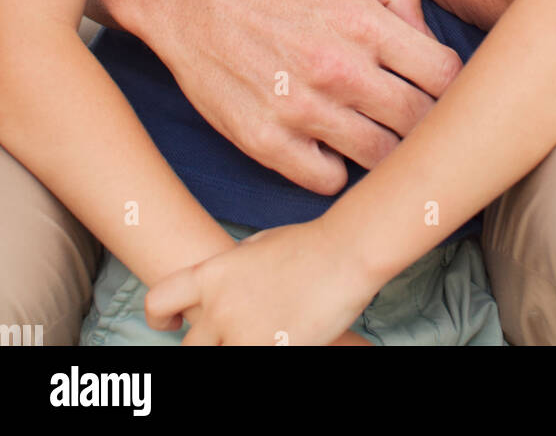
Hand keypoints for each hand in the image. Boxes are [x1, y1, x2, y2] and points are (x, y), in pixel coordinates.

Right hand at [93, 0, 461, 191]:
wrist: (192, 0)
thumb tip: (432, 36)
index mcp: (364, 22)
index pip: (445, 75)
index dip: (452, 84)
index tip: (440, 86)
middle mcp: (338, 69)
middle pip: (419, 122)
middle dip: (426, 120)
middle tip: (414, 113)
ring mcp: (302, 110)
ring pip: (380, 157)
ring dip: (387, 148)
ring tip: (376, 129)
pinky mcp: (267, 142)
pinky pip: (328, 180)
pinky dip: (336, 168)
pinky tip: (330, 143)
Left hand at [146, 218, 377, 345]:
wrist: (344, 251)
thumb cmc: (308, 244)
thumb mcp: (257, 245)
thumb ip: (231, 269)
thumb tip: (223, 284)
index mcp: (213, 274)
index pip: (159, 300)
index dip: (158, 316)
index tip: (171, 324)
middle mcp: (220, 307)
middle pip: (190, 348)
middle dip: (209, 346)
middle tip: (235, 335)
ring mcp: (244, 334)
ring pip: (218, 360)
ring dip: (235, 350)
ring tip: (262, 336)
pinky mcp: (272, 351)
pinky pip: (251, 363)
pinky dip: (266, 352)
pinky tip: (283, 342)